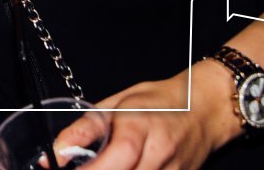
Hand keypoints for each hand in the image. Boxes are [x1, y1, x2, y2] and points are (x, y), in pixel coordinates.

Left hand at [54, 69, 235, 169]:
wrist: (207, 110)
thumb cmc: (162, 101)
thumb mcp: (118, 103)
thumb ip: (85, 129)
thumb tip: (56, 152)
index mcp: (140, 127)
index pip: (115, 159)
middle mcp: (159, 154)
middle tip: (82, 168)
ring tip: (104, 165)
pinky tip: (124, 168)